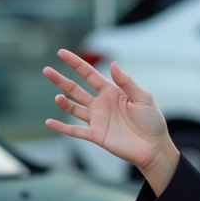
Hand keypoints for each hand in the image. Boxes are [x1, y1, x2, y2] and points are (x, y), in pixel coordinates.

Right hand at [42, 50, 179, 193]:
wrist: (153, 147)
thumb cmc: (151, 120)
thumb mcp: (142, 97)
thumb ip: (126, 81)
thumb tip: (112, 64)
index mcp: (111, 91)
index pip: (89, 74)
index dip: (75, 63)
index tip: (61, 53)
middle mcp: (101, 104)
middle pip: (76, 89)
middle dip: (61, 80)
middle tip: (46, 70)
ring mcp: (97, 120)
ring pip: (74, 108)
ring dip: (64, 103)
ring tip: (57, 97)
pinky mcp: (96, 135)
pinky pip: (75, 131)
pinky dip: (61, 127)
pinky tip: (49, 122)